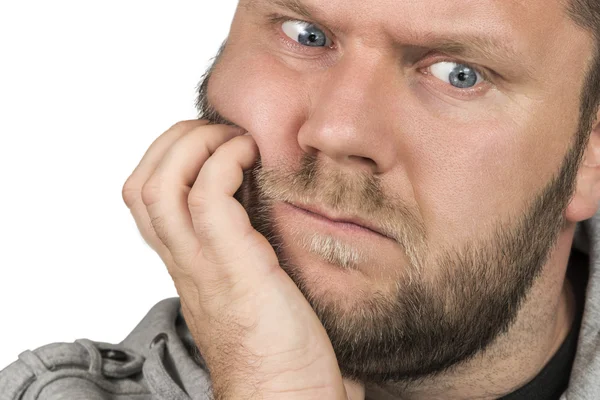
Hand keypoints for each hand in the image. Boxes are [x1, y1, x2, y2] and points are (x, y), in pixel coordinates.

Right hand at [122, 120, 364, 399]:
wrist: (285, 393)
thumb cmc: (278, 345)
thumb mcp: (247, 283)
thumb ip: (241, 248)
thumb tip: (266, 207)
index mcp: (187, 263)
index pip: (144, 200)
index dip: (166, 157)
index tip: (207, 142)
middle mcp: (184, 261)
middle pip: (140, 185)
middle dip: (172, 142)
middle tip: (216, 131)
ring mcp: (203, 262)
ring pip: (161, 185)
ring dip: (193, 145)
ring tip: (232, 139)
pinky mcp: (233, 264)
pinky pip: (207, 196)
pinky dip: (224, 162)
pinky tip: (252, 157)